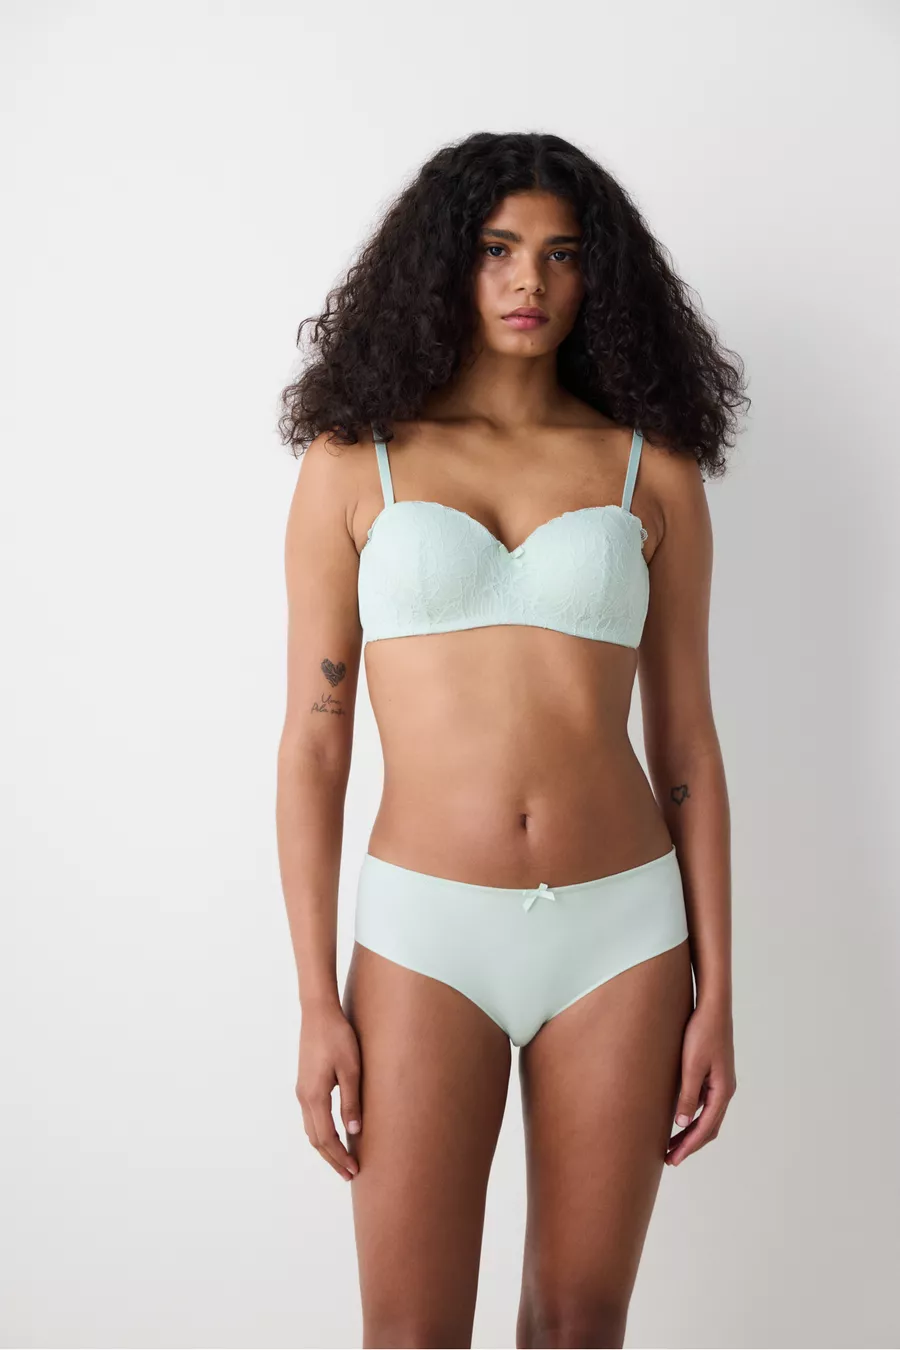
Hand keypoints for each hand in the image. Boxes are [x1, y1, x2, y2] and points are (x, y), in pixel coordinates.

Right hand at [296, 1003, 361, 1180]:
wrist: (318, 1012)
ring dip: (326, 1147)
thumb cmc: (338, 1037)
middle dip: (332, 1159)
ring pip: (311, 1130)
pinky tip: (334, 1133)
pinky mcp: (305, 1083)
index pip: (327, 1138)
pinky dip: (321, 1133)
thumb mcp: (351, 1069)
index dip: (340, 1157)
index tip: (354, 1170)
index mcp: (315, 1096)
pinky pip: (310, 1118)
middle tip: (349, 1174)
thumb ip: (352, 1101)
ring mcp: (302, 1090)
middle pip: (316, 1139)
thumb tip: (354, 1132)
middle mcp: (304, 1097)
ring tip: (343, 1159)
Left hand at [666, 998, 735, 1166]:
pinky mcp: (713, 1073)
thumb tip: (681, 1123)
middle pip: (708, 1127)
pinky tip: (678, 1117)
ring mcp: (720, 1082)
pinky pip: (704, 1103)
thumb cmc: (701, 1032)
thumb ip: (687, 1095)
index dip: (689, 1146)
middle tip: (669, 1159)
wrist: (712, 1006)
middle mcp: (725, 1090)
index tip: (673, 1160)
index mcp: (722, 1090)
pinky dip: (693, 1116)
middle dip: (690, 1145)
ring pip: (707, 1116)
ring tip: (671, 1144)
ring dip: (690, 1132)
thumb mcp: (691, 1065)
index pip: (705, 1128)